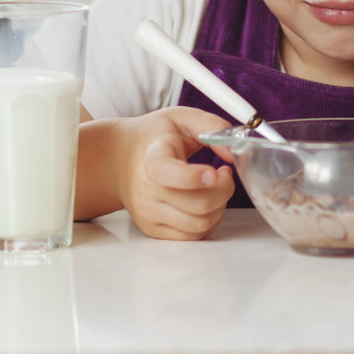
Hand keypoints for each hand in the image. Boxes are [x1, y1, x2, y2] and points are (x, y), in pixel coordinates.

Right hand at [117, 107, 236, 240]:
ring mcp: (149, 213)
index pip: (167, 173)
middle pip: (198, 204)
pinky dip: (209, 220)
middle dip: (224, 189)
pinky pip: (193, 235)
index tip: (213, 170)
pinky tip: (207, 201)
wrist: (120, 158)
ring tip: (214, 187)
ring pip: (200, 224)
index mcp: (152, 158)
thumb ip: (212, 126)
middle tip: (223, 174)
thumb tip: (233, 152)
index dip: (193, 177)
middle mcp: (147, 190)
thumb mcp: (181, 117)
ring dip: (220, 206)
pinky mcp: (153, 229)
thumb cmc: (153, 138)